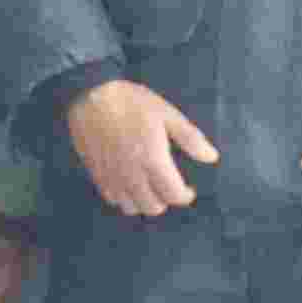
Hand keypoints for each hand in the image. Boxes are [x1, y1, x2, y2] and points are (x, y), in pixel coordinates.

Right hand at [62, 79, 217, 217]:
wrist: (90, 95)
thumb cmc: (131, 102)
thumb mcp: (167, 113)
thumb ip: (191, 138)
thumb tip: (211, 157)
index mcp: (153, 160)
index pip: (174, 195)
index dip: (186, 196)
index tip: (189, 188)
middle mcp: (132, 175)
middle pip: (153, 207)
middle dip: (166, 200)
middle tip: (168, 185)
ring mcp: (112, 176)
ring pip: (132, 207)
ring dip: (144, 201)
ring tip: (148, 186)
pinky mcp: (96, 174)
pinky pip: (113, 198)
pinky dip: (124, 197)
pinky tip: (128, 182)